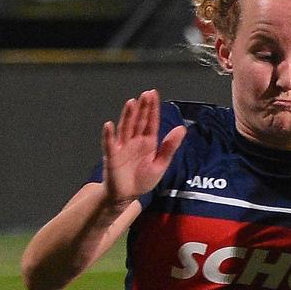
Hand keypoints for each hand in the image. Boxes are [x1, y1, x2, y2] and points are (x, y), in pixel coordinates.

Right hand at [101, 89, 186, 208]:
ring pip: (126, 128)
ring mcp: (123, 147)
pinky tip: (109, 125)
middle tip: (146, 94)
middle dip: (142, 108)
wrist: (127, 196)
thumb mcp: (160, 164)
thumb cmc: (142, 180)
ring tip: (132, 103)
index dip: (152, 108)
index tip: (153, 94)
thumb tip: (182, 129)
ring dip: (128, 116)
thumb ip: (170, 147)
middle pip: (139, 121)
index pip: (151, 122)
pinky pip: (110, 144)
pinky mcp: (112, 156)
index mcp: (148, 142)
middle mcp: (134, 141)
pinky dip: (108, 135)